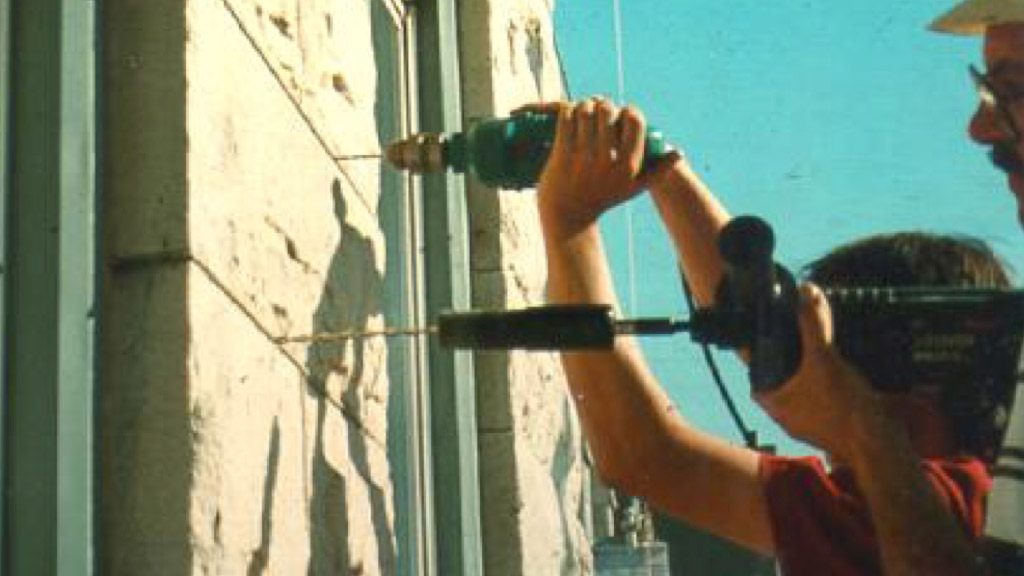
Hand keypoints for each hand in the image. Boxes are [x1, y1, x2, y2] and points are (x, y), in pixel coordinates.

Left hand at [524, 99, 649, 234]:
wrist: (569, 215)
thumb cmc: (604, 197)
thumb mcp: (635, 187)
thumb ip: (659, 170)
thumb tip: (679, 152)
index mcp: (628, 164)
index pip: (635, 121)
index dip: (628, 110)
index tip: (621, 113)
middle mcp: (607, 159)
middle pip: (608, 110)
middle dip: (603, 104)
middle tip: (599, 108)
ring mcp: (584, 157)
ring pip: (585, 110)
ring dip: (584, 105)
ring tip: (585, 109)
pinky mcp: (563, 155)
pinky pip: (566, 119)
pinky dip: (568, 110)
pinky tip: (570, 113)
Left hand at [755, 283, 887, 459]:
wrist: (880, 445)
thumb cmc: (845, 406)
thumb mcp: (825, 358)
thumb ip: (813, 324)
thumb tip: (806, 291)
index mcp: (776, 404)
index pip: (757, 374)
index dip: (762, 354)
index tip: (772, 335)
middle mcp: (787, 418)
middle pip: (780, 380)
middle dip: (789, 360)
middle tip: (800, 337)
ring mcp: (809, 425)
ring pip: (802, 392)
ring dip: (809, 373)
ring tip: (819, 350)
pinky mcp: (831, 428)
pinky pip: (822, 402)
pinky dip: (827, 387)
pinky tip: (840, 371)